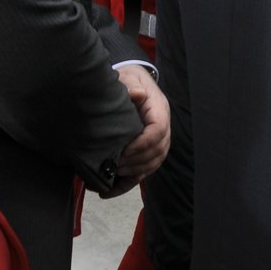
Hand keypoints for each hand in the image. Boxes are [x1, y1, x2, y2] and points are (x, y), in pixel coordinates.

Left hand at [114, 64, 169, 181]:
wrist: (130, 82)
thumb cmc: (128, 79)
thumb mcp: (128, 77)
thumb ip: (131, 85)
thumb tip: (137, 94)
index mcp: (159, 109)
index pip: (159, 130)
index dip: (143, 144)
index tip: (123, 151)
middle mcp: (162, 126)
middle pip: (159, 150)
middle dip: (138, 162)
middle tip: (115, 167)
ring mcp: (156, 139)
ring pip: (154, 162)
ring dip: (135, 174)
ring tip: (113, 177)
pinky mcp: (146, 149)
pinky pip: (143, 170)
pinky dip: (127, 183)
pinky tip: (108, 191)